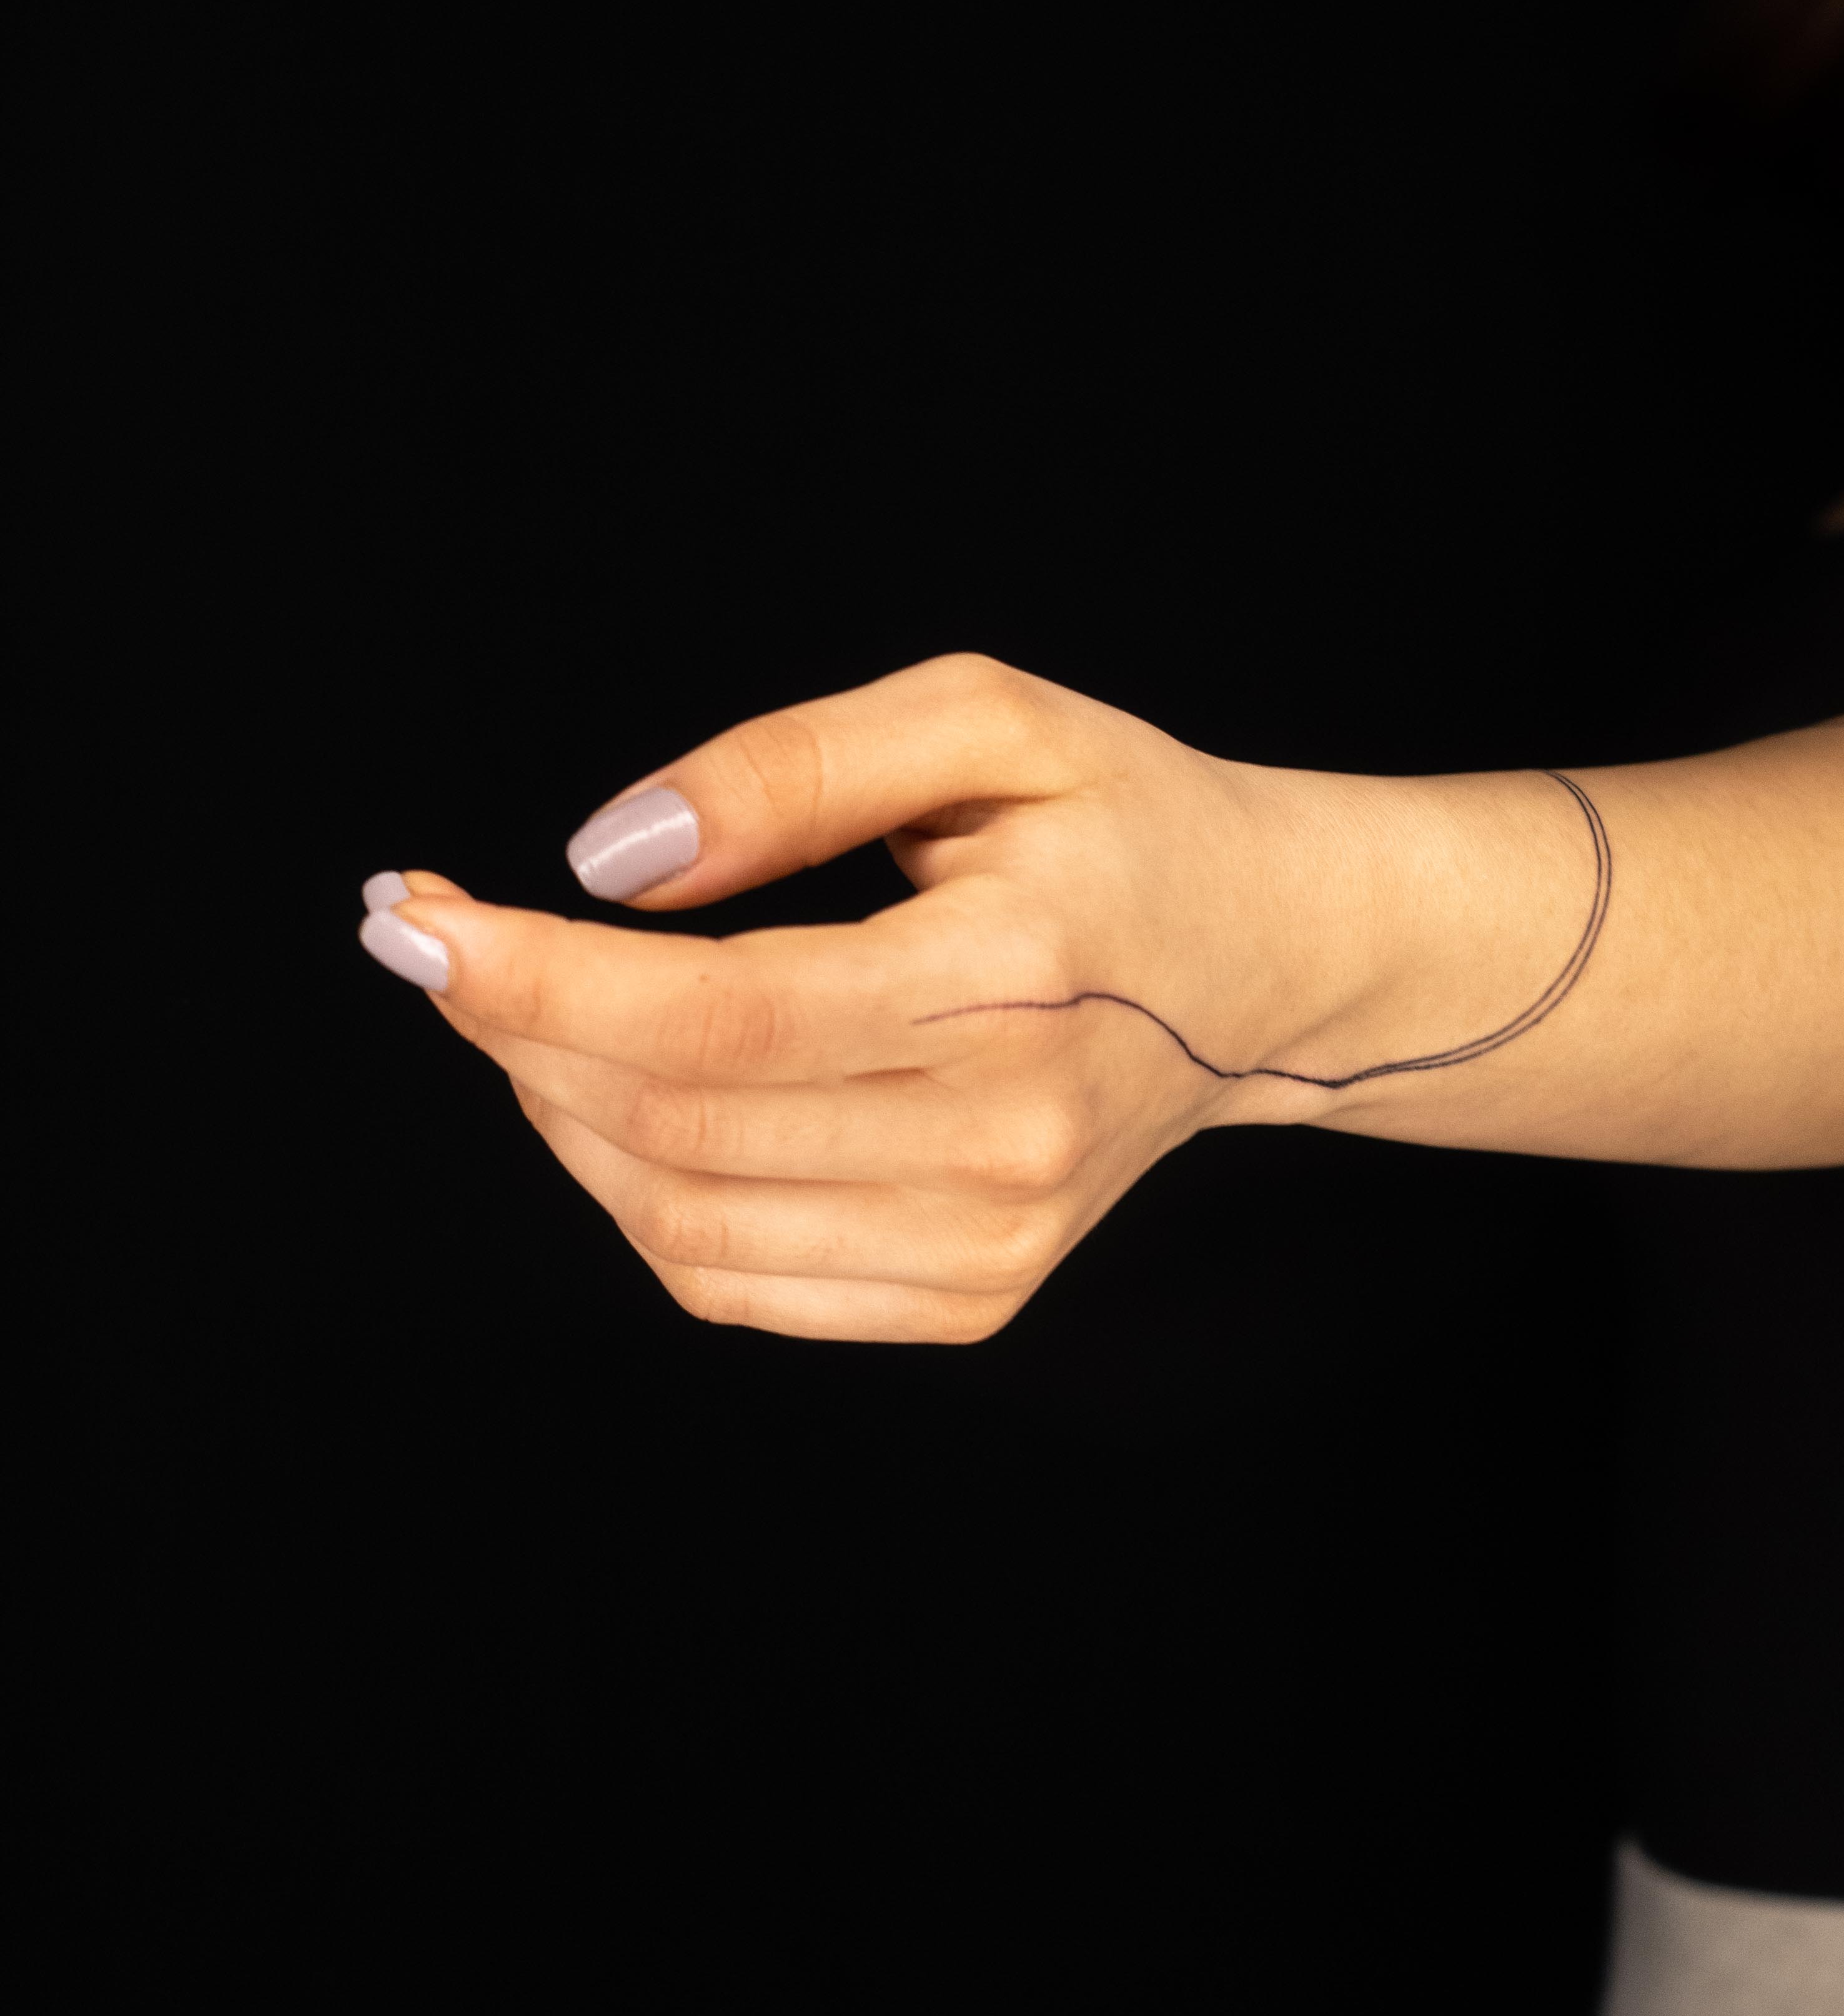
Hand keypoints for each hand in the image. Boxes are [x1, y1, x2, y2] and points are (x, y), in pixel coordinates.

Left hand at [357, 654, 1415, 1341]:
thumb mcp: (983, 720)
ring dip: (557, 1116)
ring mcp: (991, 1241)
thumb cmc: (1115, 826)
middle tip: (442, 941)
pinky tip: (618, 1101)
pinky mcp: (972, 1295)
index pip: (716, 1019)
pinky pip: (733, 1283)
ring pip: (681, 1220)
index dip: (534, 979)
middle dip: (514, 1031)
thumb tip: (611, 860)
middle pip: (675, 1123)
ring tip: (531, 1013)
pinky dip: (634, 1197)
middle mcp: (1006, 1136)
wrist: (1259, 969)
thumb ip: (794, 766)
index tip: (413, 919)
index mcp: (1013, 977)